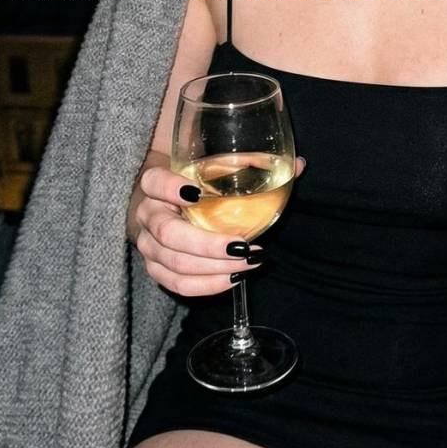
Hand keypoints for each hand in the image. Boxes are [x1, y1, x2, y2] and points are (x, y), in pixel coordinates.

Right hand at [132, 157, 305, 296]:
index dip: (169, 188)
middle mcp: (147, 214)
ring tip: (248, 262)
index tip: (196, 192)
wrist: (165, 201)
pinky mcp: (156, 268)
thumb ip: (252, 162)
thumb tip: (299, 165)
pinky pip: (177, 284)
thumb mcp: (212, 165)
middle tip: (242, 245)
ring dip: (213, 269)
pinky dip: (206, 285)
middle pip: (167, 234)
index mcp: (155, 183)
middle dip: (207, 245)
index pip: (153, 182)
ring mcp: (148, 245)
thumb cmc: (194, 179)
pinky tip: (233, 278)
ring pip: (174, 264)